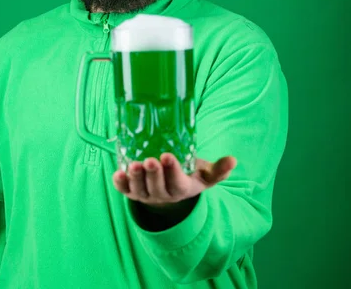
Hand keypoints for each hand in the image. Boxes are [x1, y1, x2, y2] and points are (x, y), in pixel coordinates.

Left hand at [112, 153, 236, 207]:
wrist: (171, 188)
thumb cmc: (190, 174)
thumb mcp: (205, 174)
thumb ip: (218, 169)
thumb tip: (233, 161)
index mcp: (182, 189)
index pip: (178, 183)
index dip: (173, 171)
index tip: (168, 155)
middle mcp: (164, 195)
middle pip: (158, 188)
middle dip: (153, 174)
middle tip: (150, 160)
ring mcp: (147, 195)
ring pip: (140, 190)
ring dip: (136, 178)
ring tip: (134, 164)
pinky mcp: (133, 192)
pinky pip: (125, 191)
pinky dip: (120, 184)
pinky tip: (117, 173)